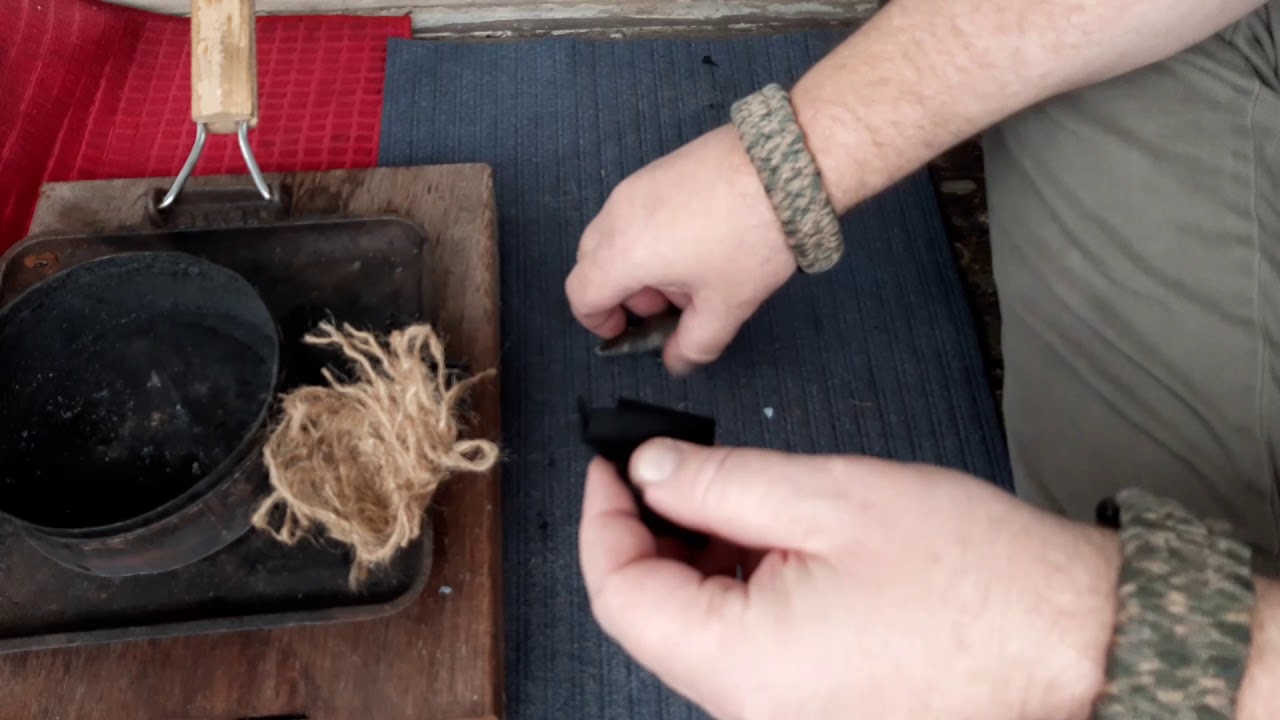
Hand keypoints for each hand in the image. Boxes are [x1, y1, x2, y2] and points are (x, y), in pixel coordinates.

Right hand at [565, 126, 796, 374]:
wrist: (787, 165)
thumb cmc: (750, 236)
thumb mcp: (726, 305)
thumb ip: (694, 344)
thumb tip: (677, 360)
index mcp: (623, 252)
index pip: (581, 294)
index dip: (597, 321)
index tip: (625, 330)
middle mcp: (618, 213)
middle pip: (592, 263)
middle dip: (621, 293)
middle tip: (666, 305)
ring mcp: (637, 185)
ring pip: (614, 235)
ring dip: (638, 265)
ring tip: (691, 273)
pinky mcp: (659, 167)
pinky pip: (635, 210)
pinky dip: (650, 235)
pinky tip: (699, 241)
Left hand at [578, 439, 1121, 719]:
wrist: (1076, 640)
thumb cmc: (978, 576)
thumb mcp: (830, 498)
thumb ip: (719, 484)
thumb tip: (648, 470)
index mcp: (744, 665)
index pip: (620, 596)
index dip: (602, 521)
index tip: (611, 466)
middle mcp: (753, 710)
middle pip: (654, 617)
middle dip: (652, 534)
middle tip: (674, 466)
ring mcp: (783, 715)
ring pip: (698, 631)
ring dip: (699, 560)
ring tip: (741, 500)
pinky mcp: (812, 708)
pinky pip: (745, 650)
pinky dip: (740, 590)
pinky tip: (772, 545)